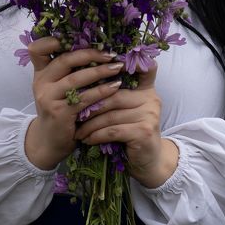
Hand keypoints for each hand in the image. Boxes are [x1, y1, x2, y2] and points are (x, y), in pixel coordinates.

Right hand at [24, 37, 124, 169]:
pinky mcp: (59, 113)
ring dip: (100, 72)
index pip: (38, 49)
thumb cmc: (61, 109)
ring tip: (118, 68)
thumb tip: (99, 49)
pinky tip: (116, 87)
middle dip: (90, 54)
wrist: (50, 142)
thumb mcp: (58, 88)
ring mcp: (48, 98)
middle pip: (65, 60)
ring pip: (76, 79)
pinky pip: (84, 98)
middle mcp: (41, 83)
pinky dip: (102, 91)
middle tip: (111, 54)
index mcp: (41, 73)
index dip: (53, 40)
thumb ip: (69, 71)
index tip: (77, 37)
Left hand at [73, 62, 178, 187]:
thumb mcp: (127, 112)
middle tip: (73, 113)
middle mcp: (151, 98)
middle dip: (91, 105)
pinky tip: (87, 140)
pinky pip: (112, 130)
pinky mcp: (143, 131)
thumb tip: (86, 81)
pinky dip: (96, 135)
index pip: (146, 68)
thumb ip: (117, 96)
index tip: (109, 62)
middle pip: (114, 95)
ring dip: (89, 124)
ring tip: (78, 131)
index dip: (132, 62)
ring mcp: (149, 114)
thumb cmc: (131, 134)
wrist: (148, 162)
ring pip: (110, 114)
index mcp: (147, 89)